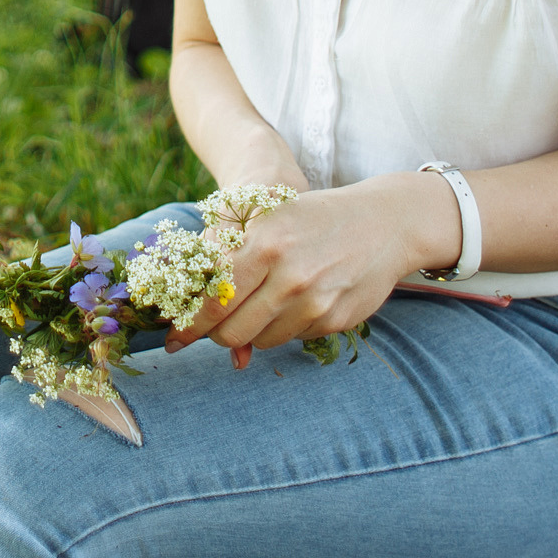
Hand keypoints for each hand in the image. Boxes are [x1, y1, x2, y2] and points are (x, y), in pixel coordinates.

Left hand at [164, 173, 456, 366]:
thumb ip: (227, 260)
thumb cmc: (310, 218)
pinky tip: (297, 300)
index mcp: (265, 243)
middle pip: (232, 330)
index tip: (174, 339)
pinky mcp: (336, 320)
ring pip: (260, 340)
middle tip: (215, 325)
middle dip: (216, 333)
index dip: (188, 324)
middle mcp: (290, 275)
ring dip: (251, 331)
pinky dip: (285, 327)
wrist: (383, 222)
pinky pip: (293, 339)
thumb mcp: (266, 220)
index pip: (213, 300)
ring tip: (263, 301)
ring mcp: (315, 302)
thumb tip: (196, 314)